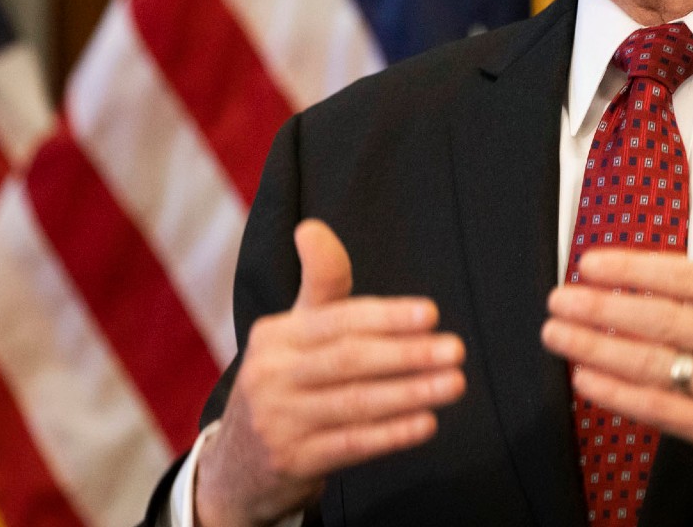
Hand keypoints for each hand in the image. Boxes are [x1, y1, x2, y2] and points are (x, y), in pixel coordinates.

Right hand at [195, 220, 466, 526]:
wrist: (237, 465)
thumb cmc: (283, 382)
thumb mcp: (293, 332)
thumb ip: (318, 284)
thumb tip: (312, 227)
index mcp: (274, 336)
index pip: (337, 320)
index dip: (386, 316)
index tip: (431, 313)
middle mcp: (271, 376)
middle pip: (348, 360)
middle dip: (406, 354)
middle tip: (455, 350)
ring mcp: (279, 422)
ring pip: (355, 403)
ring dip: (410, 393)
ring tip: (454, 384)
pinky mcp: (292, 462)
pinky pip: (350, 445)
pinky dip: (391, 434)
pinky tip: (427, 423)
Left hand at [540, 180, 692, 525]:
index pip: (689, 278)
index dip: (635, 269)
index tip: (594, 263)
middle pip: (660, 320)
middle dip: (600, 307)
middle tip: (559, 298)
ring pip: (654, 366)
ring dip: (596, 348)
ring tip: (558, 334)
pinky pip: (664, 414)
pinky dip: (620, 396)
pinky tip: (589, 380)